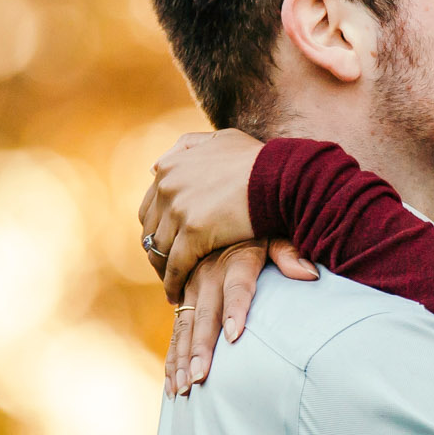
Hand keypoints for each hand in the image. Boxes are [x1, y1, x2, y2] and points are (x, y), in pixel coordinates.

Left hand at [139, 128, 287, 301]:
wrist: (282, 176)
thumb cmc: (258, 160)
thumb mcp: (220, 139)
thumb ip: (187, 147)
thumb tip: (155, 167)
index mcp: (170, 167)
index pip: (151, 206)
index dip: (158, 228)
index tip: (167, 242)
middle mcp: (168, 186)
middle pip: (152, 229)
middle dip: (158, 249)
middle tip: (167, 267)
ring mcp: (179, 209)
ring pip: (161, 249)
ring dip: (163, 269)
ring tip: (171, 283)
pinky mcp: (194, 233)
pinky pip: (176, 265)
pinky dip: (173, 282)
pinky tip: (176, 295)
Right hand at [165, 238, 316, 395]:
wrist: (219, 221)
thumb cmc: (255, 234)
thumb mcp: (274, 236)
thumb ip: (288, 254)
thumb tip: (311, 274)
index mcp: (236, 261)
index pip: (238, 288)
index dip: (235, 310)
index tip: (235, 335)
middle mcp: (209, 275)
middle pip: (205, 315)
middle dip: (201, 348)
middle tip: (199, 377)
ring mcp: (191, 288)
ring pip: (185, 327)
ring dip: (182, 359)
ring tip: (183, 388)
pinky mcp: (182, 299)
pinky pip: (175, 332)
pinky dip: (172, 358)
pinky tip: (171, 385)